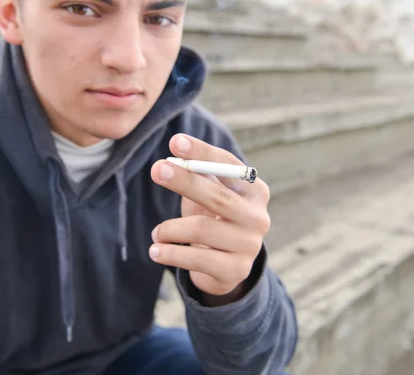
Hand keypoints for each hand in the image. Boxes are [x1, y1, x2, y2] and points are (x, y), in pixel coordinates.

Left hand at [149, 134, 271, 299]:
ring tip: (156, 234)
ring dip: (170, 229)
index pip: (228, 166)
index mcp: (255, 191)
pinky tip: (155, 251)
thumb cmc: (214, 221)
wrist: (227, 268)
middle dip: (184, 181)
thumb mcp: (209, 196)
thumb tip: (171, 161)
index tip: (175, 141)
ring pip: (201, 230)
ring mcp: (250, 245)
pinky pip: (197, 259)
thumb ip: (197, 177)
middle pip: (217, 196)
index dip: (202, 153)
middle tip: (157, 170)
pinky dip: (171, 253)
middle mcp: (258, 217)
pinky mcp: (236, 270)